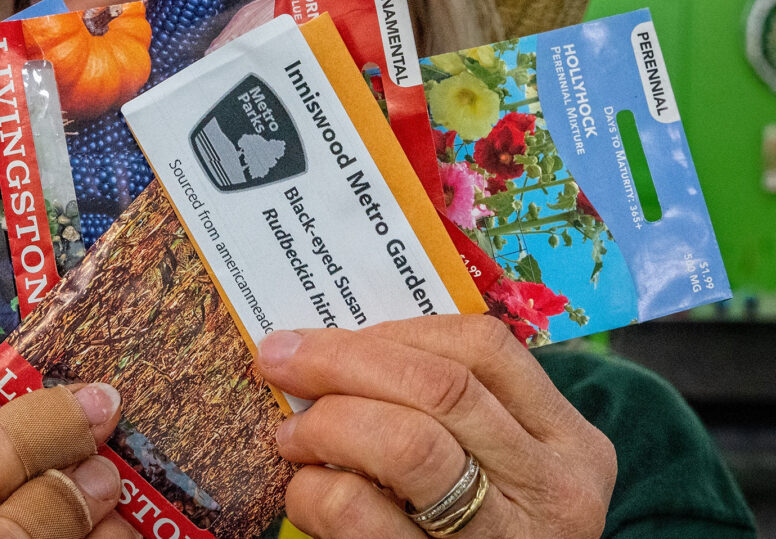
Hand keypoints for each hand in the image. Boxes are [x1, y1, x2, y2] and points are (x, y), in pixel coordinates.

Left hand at [257, 315, 616, 537]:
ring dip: (330, 423)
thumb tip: (335, 348)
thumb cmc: (478, 524)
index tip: (330, 334)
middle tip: (281, 360)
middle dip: (343, 361)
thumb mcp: (494, 464)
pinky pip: (362, 514)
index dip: (396, 331)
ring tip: (293, 434)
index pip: (484, 348)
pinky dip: (316, 490)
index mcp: (568, 441)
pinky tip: (306, 490)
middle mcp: (553, 490)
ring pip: (408, 445)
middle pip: (441, 388)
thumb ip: (445, 410)